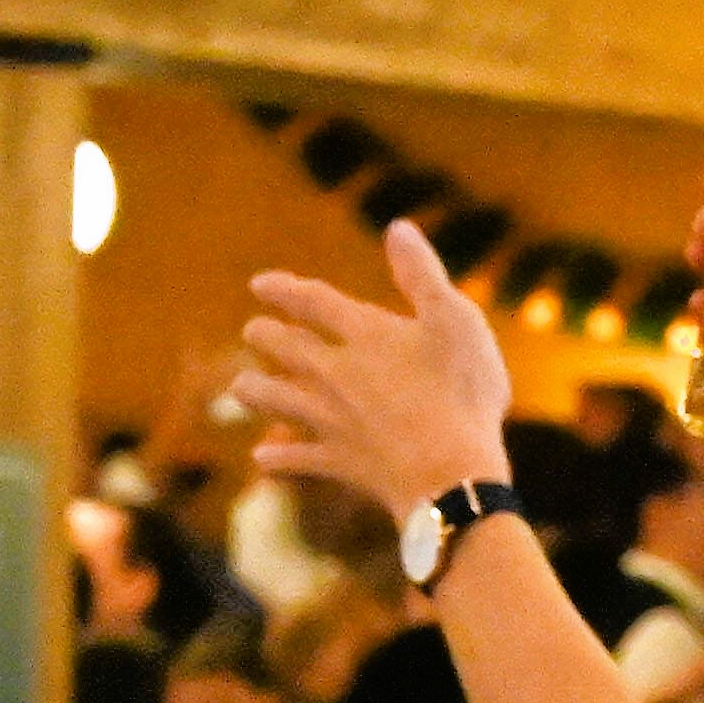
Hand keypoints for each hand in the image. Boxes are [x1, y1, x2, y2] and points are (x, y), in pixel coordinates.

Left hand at [236, 220, 517, 522]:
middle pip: (284, 348)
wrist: (451, 475)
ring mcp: (331, 420)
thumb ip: (423, 275)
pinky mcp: (338, 463)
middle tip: (254, 332)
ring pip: (274, 400)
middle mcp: (335, 372)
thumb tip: (398, 227)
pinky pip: (295, 458)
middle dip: (265, 337)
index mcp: (363, 334)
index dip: (285, 289)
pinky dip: (277, 458)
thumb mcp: (457, 322)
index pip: (311, 302)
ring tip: (241, 386)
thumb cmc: (462, 394)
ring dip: (255, 390)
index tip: (261, 285)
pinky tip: (261, 458)